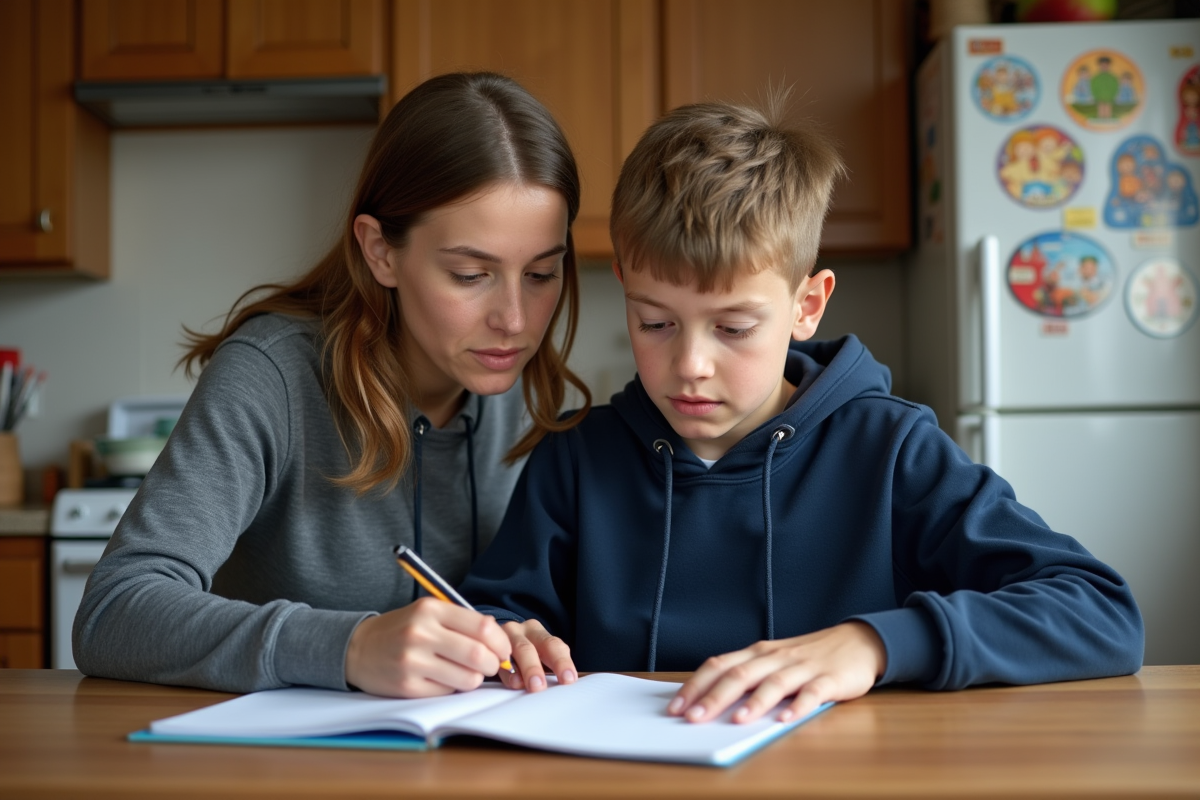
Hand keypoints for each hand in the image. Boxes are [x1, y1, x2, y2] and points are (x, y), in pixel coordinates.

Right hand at [344, 597, 511, 696]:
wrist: (359, 648)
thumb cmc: (403, 629)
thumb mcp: (429, 612)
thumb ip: (462, 622)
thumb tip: (500, 640)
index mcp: (430, 609)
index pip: (483, 627)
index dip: (501, 642)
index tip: (503, 650)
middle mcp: (421, 633)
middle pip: (479, 655)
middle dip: (493, 664)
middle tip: (491, 665)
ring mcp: (412, 661)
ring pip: (468, 678)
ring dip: (474, 678)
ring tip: (465, 671)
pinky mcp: (407, 686)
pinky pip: (448, 691)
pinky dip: (452, 687)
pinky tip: (441, 677)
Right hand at [498, 619, 576, 691]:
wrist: (491, 639)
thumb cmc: (523, 652)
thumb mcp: (537, 652)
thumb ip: (548, 664)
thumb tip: (563, 684)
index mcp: (536, 631)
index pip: (553, 645)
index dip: (562, 662)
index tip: (568, 679)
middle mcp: (519, 631)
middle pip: (528, 648)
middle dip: (533, 668)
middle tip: (539, 685)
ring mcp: (500, 638)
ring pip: (509, 652)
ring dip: (515, 670)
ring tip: (521, 685)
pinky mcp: (487, 647)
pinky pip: (495, 660)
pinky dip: (504, 673)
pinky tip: (510, 681)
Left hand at [668, 622, 886, 723]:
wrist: (857, 642)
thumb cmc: (807, 657)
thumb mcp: (773, 661)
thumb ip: (746, 677)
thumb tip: (708, 701)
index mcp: (758, 653)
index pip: (719, 665)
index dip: (696, 685)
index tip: (675, 706)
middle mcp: (775, 657)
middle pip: (740, 675)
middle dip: (715, 697)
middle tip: (694, 718)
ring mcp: (803, 667)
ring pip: (774, 683)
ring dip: (754, 703)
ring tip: (737, 720)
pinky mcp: (830, 679)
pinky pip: (813, 693)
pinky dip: (799, 706)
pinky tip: (786, 719)